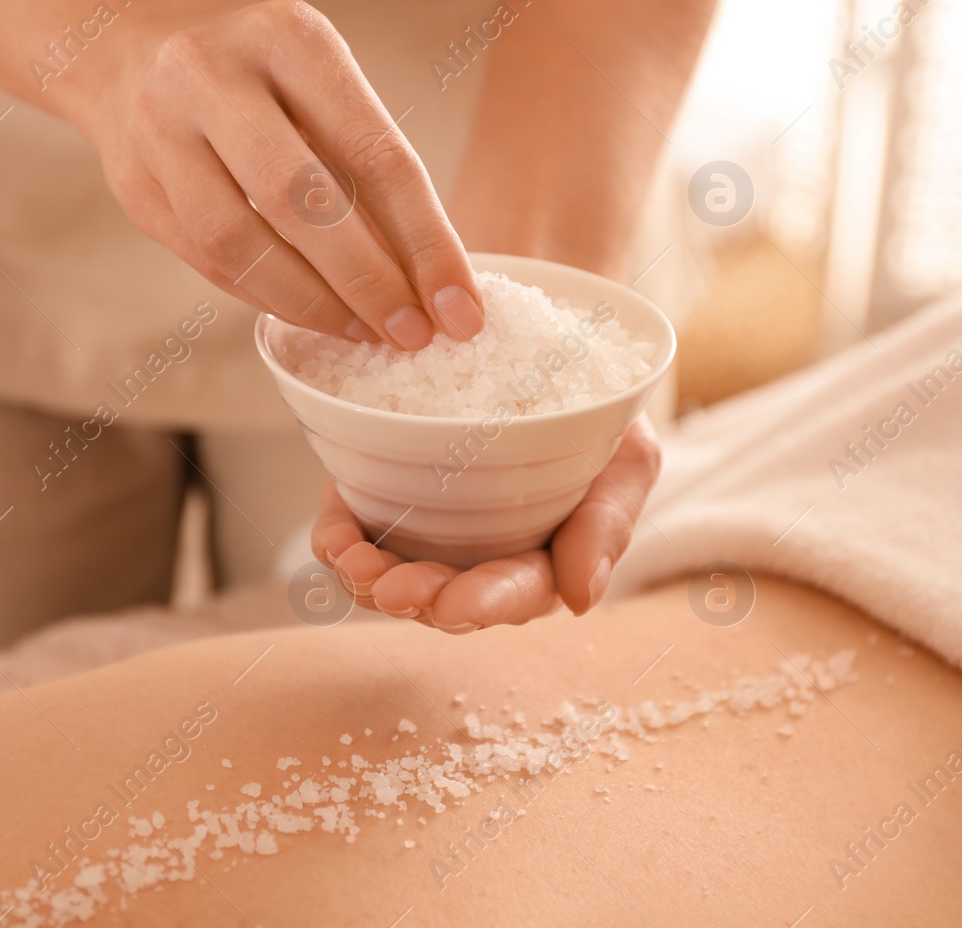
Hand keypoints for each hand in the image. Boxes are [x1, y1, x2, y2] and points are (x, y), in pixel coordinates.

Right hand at [84, 0, 483, 348]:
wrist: (128, 45)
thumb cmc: (259, 74)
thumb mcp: (322, 83)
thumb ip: (370, 168)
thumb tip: (434, 279)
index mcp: (289, 37)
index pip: (375, 155)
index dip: (427, 243)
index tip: (461, 308)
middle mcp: (213, 74)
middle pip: (303, 200)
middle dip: (370, 282)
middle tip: (413, 333)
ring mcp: (160, 130)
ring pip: (241, 243)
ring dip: (315, 303)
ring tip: (366, 331)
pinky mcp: (133, 185)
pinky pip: (209, 262)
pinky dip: (269, 298)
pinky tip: (314, 314)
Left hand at [310, 416, 661, 630]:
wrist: (557, 357)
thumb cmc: (603, 415)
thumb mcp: (629, 456)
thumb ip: (610, 523)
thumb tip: (581, 598)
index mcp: (547, 559)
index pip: (519, 591)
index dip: (487, 602)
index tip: (457, 604)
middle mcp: (484, 556)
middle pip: (446, 594)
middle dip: (416, 596)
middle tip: (391, 587)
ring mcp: (433, 530)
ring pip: (394, 575)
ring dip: (368, 579)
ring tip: (350, 563)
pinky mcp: (388, 496)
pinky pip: (355, 533)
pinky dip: (339, 542)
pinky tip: (332, 541)